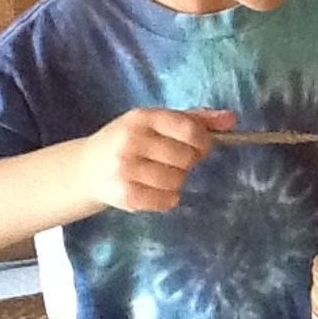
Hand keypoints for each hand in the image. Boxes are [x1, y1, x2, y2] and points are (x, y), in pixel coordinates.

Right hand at [79, 107, 234, 212]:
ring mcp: (126, 169)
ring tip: (161, 174)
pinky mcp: (125, 195)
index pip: (188, 128)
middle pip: (186, 157)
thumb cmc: (130, 141)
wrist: (86, 168)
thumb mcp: (156, 123)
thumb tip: (231, 119)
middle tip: (175, 161)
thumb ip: (195, 120)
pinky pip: (167, 200)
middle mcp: (131, 141)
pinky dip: (169, 198)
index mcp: (142, 118)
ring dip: (177, 180)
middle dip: (189, 161)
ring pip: (177, 180)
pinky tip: (156, 189)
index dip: (203, 140)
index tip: (200, 146)